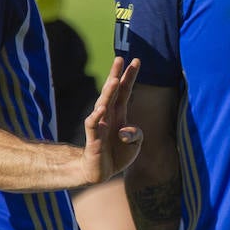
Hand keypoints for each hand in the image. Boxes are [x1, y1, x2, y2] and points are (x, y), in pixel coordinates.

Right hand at [84, 56, 143, 183]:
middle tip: (119, 58)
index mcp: (119, 114)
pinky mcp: (93, 139)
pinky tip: (101, 108)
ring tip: (114, 80)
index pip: (124, 91)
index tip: (136, 60)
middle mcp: (108, 116)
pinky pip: (93, 124)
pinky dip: (97, 116)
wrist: (101, 171)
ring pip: (103, 104)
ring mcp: (100, 125)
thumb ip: (136, 134)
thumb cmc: (118, 154)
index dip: (129, 76)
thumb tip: (125, 131)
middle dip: (116, 75)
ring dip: (108, 92)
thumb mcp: (135, 144)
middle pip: (112, 92)